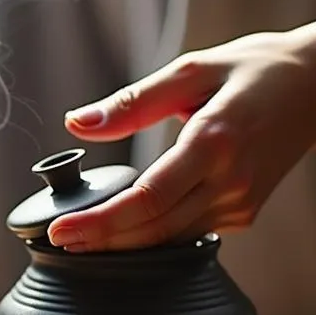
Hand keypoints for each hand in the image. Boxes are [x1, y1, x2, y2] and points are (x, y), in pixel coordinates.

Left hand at [47, 27, 315, 251]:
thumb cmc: (256, 71)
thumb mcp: (191, 71)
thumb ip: (131, 103)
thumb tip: (77, 123)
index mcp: (215, 142)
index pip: (147, 199)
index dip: (100, 222)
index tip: (61, 230)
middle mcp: (230, 180)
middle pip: (154, 229)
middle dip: (101, 241)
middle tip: (59, 242)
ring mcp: (240, 202)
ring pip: (170, 238)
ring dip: (123, 244)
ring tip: (79, 240)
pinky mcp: (243, 212)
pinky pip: (188, 232)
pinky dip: (152, 234)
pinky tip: (122, 230)